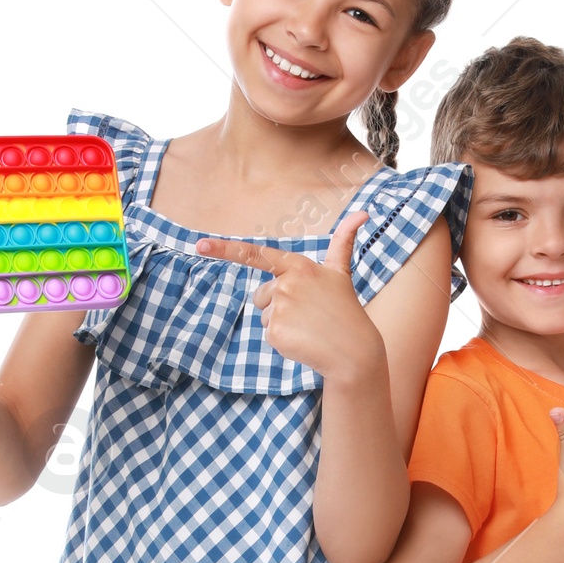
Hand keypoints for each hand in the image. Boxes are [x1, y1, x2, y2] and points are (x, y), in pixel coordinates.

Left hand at [195, 212, 381, 382]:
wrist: (353, 350)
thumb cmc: (346, 310)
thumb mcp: (341, 272)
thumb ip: (344, 240)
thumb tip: (363, 212)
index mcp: (299, 266)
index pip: (256, 255)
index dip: (225, 249)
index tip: (199, 245)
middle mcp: (286, 283)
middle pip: (261, 295)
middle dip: (277, 305)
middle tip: (307, 314)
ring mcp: (280, 307)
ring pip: (264, 314)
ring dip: (281, 322)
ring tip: (307, 327)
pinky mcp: (275, 331)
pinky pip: (268, 333)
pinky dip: (283, 340)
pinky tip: (303, 340)